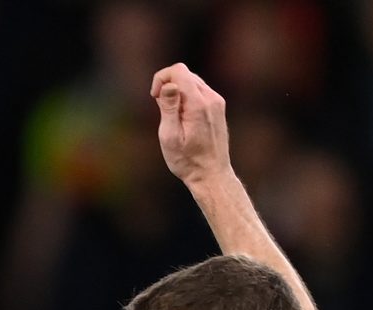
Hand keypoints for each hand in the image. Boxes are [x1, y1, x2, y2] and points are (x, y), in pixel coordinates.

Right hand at [152, 63, 230, 186]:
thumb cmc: (187, 161)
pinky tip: (182, 117)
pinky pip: (199, 91)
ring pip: (192, 81)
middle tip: (161, 109)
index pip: (178, 71)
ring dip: (177, 91)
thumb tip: (169, 84)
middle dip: (168, 85)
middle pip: (185, 74)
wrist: (211, 175)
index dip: (161, 78)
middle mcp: (211, 98)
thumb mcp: (170, 137)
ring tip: (171, 116)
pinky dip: (186, 97)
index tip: (155, 97)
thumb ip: (168, 108)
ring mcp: (217, 102)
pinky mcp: (218, 107)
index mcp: (198, 104)